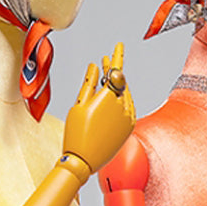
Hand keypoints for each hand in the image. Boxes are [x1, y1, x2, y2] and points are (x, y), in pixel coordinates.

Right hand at [63, 44, 135, 177]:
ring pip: (125, 94)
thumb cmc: (76, 132)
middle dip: (113, 71)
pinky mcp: (130, 127)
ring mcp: (128, 117)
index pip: (116, 71)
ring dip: (117, 85)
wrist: (84, 160)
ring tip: (107, 77)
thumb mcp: (79, 104)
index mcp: (109, 97)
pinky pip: (128, 107)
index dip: (117, 57)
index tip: (119, 45)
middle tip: (105, 60)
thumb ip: (90, 83)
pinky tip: (113, 96)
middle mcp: (123, 105)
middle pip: (121, 82)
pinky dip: (121, 99)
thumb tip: (95, 66)